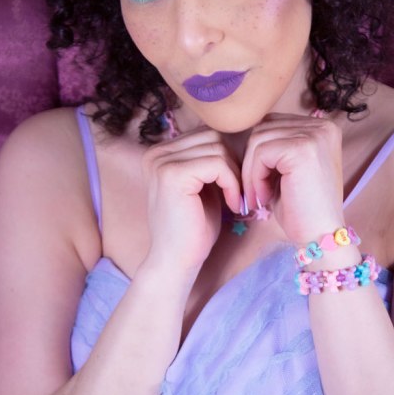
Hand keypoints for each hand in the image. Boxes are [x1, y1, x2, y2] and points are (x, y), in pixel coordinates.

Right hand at [142, 128, 242, 272]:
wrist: (176, 260)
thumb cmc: (193, 228)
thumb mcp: (204, 186)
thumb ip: (211, 161)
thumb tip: (237, 139)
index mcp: (161, 153)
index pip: (206, 134)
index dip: (227, 158)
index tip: (233, 186)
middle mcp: (156, 153)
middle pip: (212, 136)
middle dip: (232, 163)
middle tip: (237, 192)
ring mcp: (162, 162)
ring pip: (217, 148)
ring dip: (234, 175)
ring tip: (234, 200)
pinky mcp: (173, 175)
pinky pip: (217, 164)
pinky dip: (231, 183)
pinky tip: (232, 204)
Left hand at [241, 114, 344, 243]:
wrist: (321, 237)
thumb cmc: (302, 209)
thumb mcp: (286, 170)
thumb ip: (273, 148)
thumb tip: (240, 134)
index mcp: (321, 128)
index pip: (272, 124)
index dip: (258, 153)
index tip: (258, 182)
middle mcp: (322, 126)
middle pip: (263, 128)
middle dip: (251, 161)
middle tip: (254, 192)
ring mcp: (314, 135)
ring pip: (258, 140)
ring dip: (251, 171)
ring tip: (259, 196)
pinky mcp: (302, 149)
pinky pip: (261, 153)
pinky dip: (255, 177)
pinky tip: (264, 197)